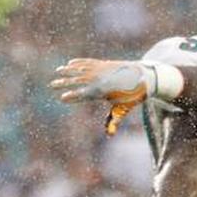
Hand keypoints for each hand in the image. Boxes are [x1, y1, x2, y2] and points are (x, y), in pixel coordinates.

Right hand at [50, 58, 182, 135]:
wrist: (144, 77)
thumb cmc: (132, 96)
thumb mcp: (122, 109)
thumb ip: (113, 120)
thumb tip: (110, 135)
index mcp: (103, 91)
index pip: (84, 94)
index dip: (73, 96)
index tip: (62, 98)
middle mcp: (100, 79)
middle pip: (78, 80)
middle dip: (64, 82)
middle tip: (52, 84)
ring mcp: (101, 69)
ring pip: (81, 69)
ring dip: (68, 70)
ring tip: (58, 71)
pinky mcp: (104, 63)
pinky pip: (88, 62)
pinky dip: (79, 63)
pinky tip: (70, 63)